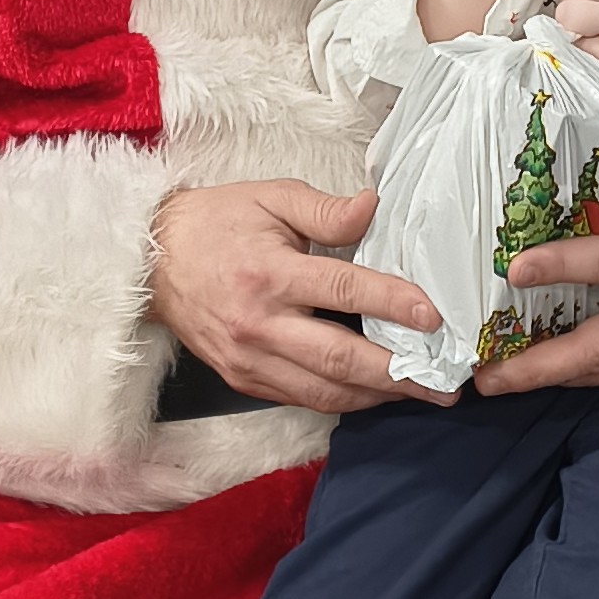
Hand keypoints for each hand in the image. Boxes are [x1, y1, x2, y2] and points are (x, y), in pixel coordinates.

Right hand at [150, 178, 446, 415]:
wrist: (152, 261)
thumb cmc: (217, 223)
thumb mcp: (271, 197)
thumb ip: (326, 210)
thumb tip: (373, 208)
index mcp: (269, 273)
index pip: (343, 291)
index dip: (392, 303)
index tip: (434, 316)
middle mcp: (259, 324)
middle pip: (340, 359)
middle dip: (399, 374)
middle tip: (445, 382)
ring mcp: (249, 359)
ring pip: (324, 392)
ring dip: (377, 396)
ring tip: (421, 393)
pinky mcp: (242, 380)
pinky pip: (302, 399)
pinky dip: (343, 401)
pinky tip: (375, 393)